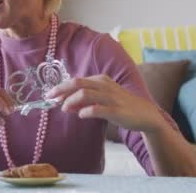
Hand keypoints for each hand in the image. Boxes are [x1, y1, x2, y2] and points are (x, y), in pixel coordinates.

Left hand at [45, 75, 163, 132]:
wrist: (145, 115)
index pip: (76, 80)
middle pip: (78, 83)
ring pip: (86, 94)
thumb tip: (65, 104)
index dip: (61, 87)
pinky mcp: (117, 111)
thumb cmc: (120, 105)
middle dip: (61, 90)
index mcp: (101, 80)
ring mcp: (111, 98)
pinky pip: (98, 109)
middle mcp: (105, 86)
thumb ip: (84, 99)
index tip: (50, 95)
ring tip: (64, 109)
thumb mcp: (102, 98)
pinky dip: (86, 111)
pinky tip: (81, 115)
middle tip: (50, 99)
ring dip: (71, 101)